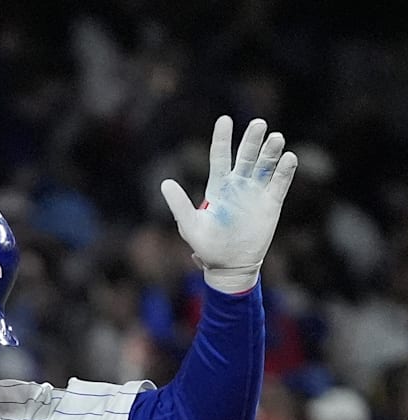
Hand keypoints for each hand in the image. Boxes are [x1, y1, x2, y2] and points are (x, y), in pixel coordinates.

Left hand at [160, 116, 297, 292]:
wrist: (229, 266)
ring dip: (271, 151)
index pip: (220, 155)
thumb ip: (179, 204)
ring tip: (276, 137)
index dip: (222, 138)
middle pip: (246, 156)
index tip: (225, 119)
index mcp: (217, 186)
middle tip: (259, 124)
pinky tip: (289, 157)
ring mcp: (256, 193)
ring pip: (265, 166)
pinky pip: (279, 184)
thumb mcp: (190, 225)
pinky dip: (284, 171)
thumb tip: (165, 183)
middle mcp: (238, 185)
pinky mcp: (271, 204)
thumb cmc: (206, 246)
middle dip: (252, 139)